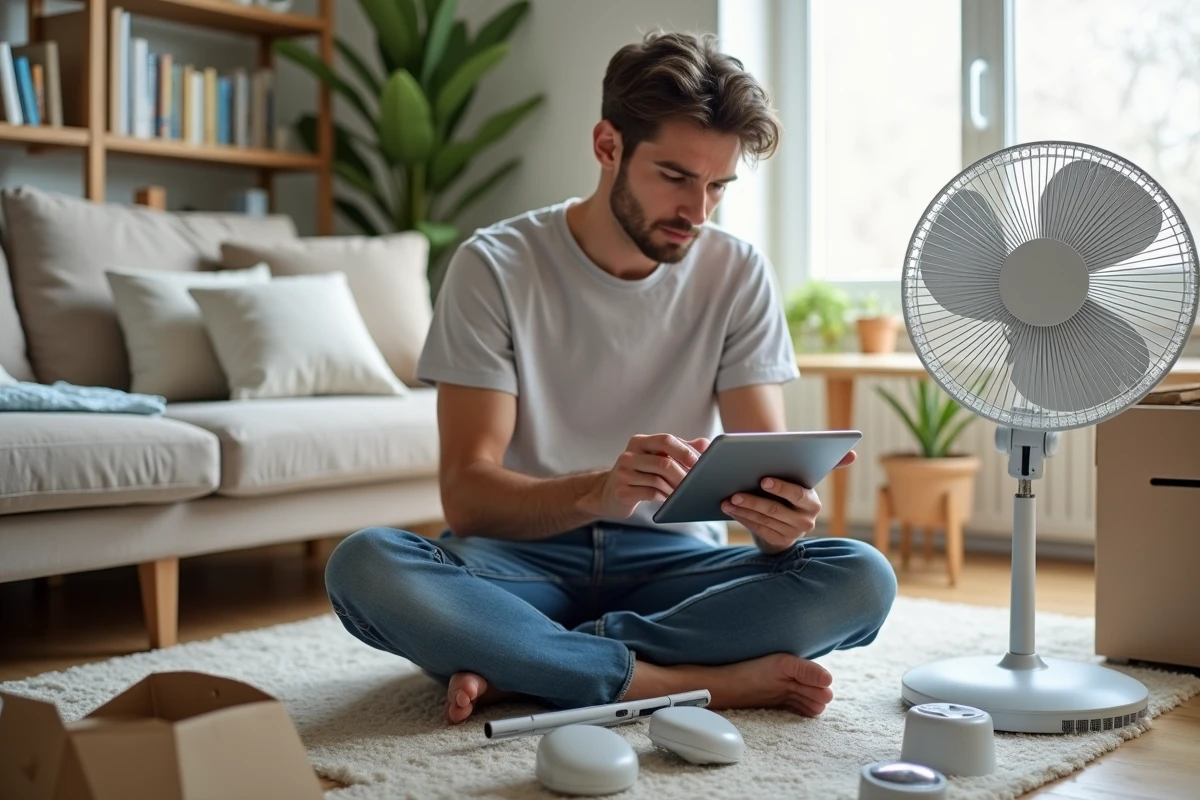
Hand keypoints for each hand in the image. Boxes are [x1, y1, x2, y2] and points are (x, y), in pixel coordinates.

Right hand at [584, 434, 710, 518]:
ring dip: (676, 488)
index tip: (702, 462)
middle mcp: (629, 454)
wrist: (608, 494)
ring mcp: (623, 473)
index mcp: (639, 442)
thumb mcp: (656, 458)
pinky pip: (651, 493)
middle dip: (684, 474)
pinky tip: (669, 499)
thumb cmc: (639, 475)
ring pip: (658, 479)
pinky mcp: (622, 491)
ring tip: (685, 493)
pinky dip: (665, 497)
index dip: (685, 451)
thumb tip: (705, 444)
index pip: (666, 440)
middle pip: (664, 461)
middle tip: (697, 483)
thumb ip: (679, 450)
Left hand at [724, 451, 855, 551]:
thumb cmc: (790, 490)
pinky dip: (743, 518)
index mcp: (812, 501)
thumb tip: (854, 453)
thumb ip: (827, 461)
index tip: (763, 479)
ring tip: (726, 499)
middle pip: (776, 509)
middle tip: (734, 491)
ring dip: (743, 509)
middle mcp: (806, 520)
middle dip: (754, 500)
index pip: (798, 494)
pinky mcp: (779, 542)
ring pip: (764, 520)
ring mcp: (792, 534)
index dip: (781, 487)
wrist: (785, 518)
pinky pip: (758, 530)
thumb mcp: (803, 476)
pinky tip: (730, 509)